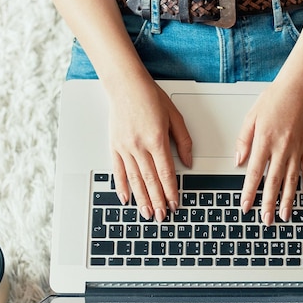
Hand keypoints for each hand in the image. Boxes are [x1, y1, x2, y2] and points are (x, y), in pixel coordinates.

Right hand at [108, 80, 191, 220]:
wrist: (125, 85)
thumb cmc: (150, 97)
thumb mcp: (175, 116)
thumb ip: (183, 141)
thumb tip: (188, 162)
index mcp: (157, 139)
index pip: (166, 173)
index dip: (171, 191)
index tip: (175, 203)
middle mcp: (139, 146)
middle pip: (150, 180)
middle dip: (158, 201)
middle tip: (162, 216)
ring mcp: (125, 148)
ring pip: (135, 180)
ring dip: (142, 199)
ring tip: (147, 213)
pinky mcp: (114, 146)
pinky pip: (119, 171)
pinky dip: (122, 187)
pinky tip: (126, 199)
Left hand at [235, 81, 302, 224]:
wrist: (299, 87)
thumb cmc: (275, 98)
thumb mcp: (251, 116)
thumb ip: (244, 140)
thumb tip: (238, 160)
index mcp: (264, 140)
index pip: (255, 172)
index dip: (249, 192)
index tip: (245, 206)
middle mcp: (282, 147)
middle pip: (273, 181)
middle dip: (268, 203)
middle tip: (266, 219)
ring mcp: (297, 149)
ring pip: (291, 180)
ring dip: (288, 200)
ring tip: (285, 216)